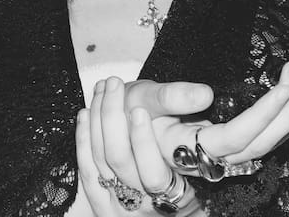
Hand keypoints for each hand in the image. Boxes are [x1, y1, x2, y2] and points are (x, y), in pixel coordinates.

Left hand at [76, 78, 202, 215]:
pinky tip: (86, 113)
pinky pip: (87, 169)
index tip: (138, 111)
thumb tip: (204, 94)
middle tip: (115, 84)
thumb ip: (192, 115)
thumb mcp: (198, 135)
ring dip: (99, 118)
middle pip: (120, 160)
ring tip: (104, 89)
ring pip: (102, 160)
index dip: (143, 143)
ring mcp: (123, 206)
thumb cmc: (186, 156)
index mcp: (179, 196)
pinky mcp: (101, 203)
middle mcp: (148, 205)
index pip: (155, 176)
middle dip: (112, 116)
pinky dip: (84, 138)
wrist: (170, 192)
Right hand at [126, 61, 288, 176]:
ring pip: (264, 144)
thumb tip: (206, 94)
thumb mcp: (141, 98)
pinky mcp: (227, 146)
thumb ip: (170, 96)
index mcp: (188, 147)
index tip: (286, 87)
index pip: (235, 136)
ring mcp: (220, 154)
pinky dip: (283, 120)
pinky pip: (261, 139)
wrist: (121, 127)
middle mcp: (208, 157)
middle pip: (259, 144)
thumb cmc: (128, 110)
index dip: (263, 115)